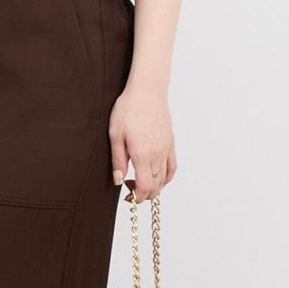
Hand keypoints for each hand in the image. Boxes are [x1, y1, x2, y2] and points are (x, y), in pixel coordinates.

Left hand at [109, 81, 176, 201]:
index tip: (128, 196)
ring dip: (155, 187)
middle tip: (131, 192)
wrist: (147, 91)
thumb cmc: (128, 109)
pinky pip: (173, 167)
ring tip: (141, 184)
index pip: (144, 186)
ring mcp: (166, 149)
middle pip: (155, 186)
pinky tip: (159, 178)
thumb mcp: (115, 134)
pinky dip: (167, 177)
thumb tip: (118, 180)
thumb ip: (117, 160)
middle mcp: (157, 154)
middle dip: (144, 194)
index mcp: (142, 154)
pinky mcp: (171, 143)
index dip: (137, 196)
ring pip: (164, 178)